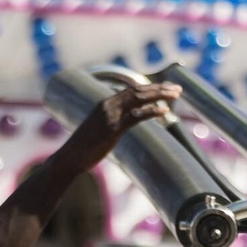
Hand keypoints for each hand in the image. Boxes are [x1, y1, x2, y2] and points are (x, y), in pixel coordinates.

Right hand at [52, 83, 181, 177]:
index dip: (150, 87)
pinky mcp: (113, 129)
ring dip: (160, 95)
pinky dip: (152, 111)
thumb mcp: (98, 129)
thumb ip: (113, 122)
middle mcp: (108, 105)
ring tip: (176, 95)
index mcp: (105, 103)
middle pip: (139, 90)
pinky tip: (164, 111)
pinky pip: (136, 116)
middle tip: (177, 89)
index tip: (165, 88)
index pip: (131, 89)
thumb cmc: (83, 147)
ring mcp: (111, 116)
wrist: (69, 158)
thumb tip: (125, 123)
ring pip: (140, 99)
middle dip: (160, 88)